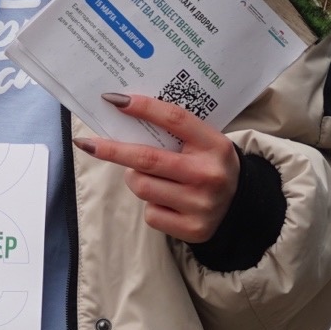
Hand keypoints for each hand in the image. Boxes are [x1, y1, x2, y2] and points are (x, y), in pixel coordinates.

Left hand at [74, 92, 240, 244]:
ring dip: (134, 178)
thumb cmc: (210, 164)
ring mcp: (202, 204)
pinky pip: (150, 213)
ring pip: (141, 186)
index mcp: (215, 145)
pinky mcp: (193, 229)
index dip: (143, 107)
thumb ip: (174, 132)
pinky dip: (151, 205)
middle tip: (87, 144)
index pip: (174, 119)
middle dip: (112, 150)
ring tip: (149, 176)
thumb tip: (123, 114)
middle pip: (146, 158)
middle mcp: (209, 174)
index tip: (113, 100)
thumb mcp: (204, 143)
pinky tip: (168, 201)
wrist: (243, 205)